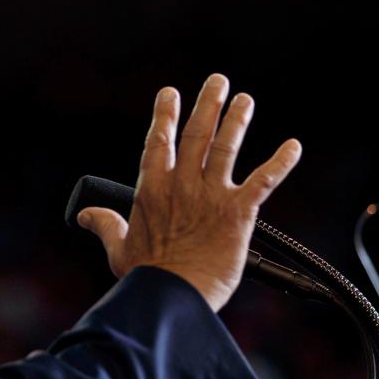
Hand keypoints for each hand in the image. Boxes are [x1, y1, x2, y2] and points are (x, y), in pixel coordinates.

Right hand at [78, 74, 301, 311]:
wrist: (172, 297)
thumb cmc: (145, 278)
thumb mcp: (117, 249)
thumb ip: (105, 225)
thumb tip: (85, 215)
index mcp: (152, 190)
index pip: (159, 142)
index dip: (165, 115)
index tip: (169, 94)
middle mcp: (183, 185)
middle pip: (196, 134)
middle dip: (207, 104)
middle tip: (217, 81)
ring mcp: (211, 196)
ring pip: (226, 148)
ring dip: (237, 120)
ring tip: (245, 99)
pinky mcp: (239, 213)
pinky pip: (264, 181)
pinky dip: (281, 162)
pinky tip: (293, 146)